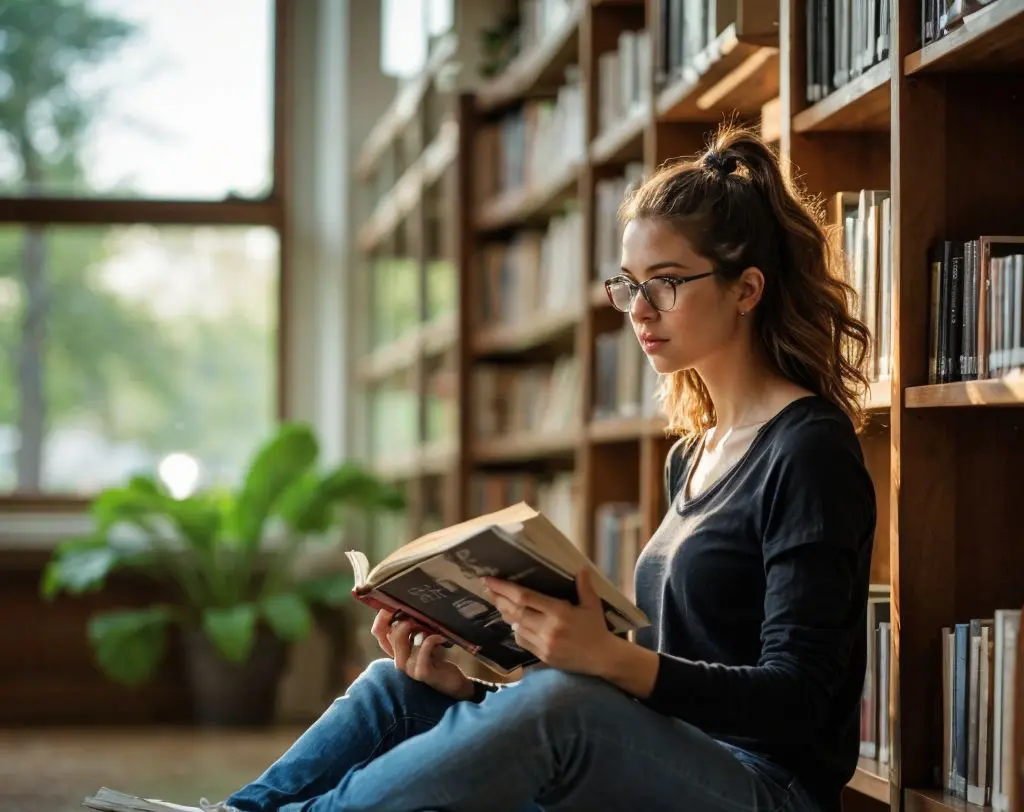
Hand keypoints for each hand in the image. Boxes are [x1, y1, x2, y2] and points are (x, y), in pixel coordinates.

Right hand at [370, 609, 474, 700]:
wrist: (452, 682)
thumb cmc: (438, 658)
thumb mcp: (423, 641)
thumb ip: (414, 629)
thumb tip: (410, 606)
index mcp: (397, 651)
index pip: (379, 634)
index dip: (381, 619)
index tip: (391, 606)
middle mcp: (399, 660)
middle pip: (391, 634)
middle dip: (402, 618)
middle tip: (416, 612)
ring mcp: (409, 668)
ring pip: (402, 640)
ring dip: (416, 627)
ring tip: (428, 623)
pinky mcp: (422, 672)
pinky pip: (423, 648)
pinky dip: (433, 638)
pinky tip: (442, 637)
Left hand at [482, 569, 614, 675]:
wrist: (602, 658)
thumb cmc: (596, 628)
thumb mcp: (592, 604)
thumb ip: (584, 586)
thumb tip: (580, 568)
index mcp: (559, 612)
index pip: (525, 597)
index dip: (505, 588)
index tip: (490, 580)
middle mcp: (548, 628)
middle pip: (515, 611)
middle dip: (499, 598)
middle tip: (488, 588)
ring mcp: (544, 644)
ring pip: (516, 626)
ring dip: (505, 613)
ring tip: (498, 602)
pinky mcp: (542, 656)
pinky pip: (522, 641)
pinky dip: (516, 630)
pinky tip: (515, 622)